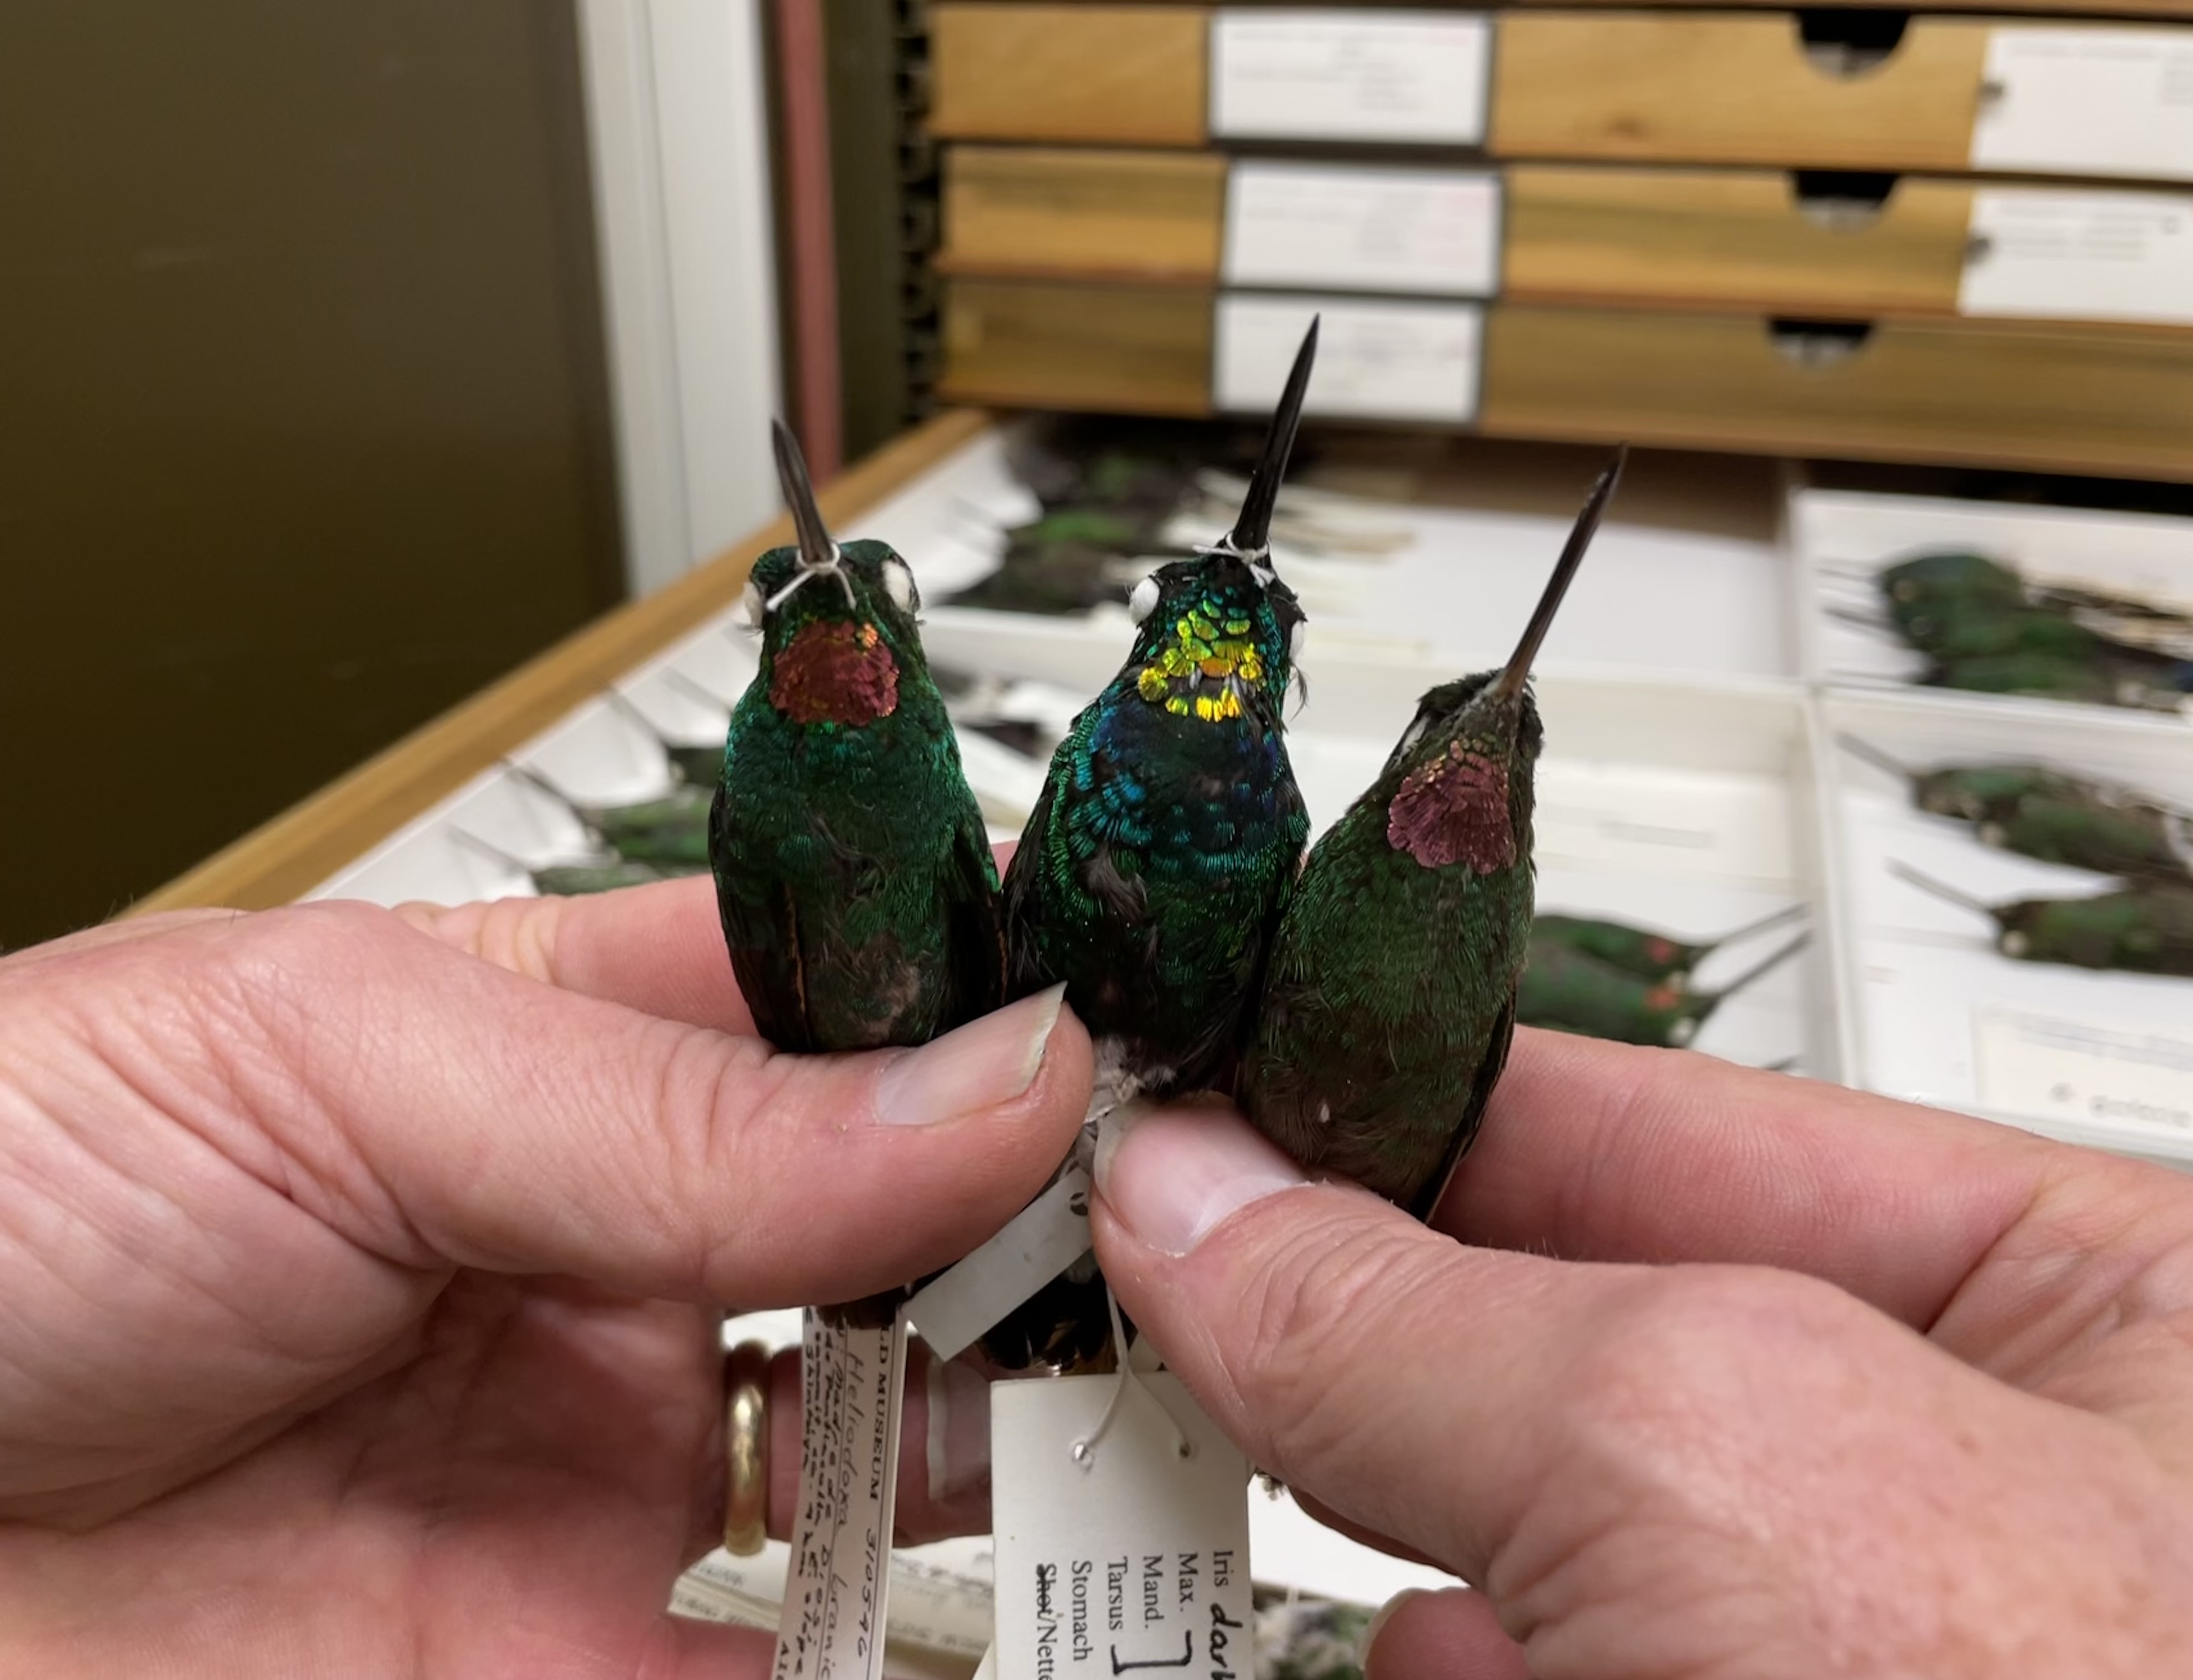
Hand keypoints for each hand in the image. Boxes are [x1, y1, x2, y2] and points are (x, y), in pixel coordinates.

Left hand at [0, 881, 1089, 1677]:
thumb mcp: (326, 1065)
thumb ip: (679, 1102)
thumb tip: (998, 1073)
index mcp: (556, 1060)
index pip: (856, 1011)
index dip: (1009, 1014)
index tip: (1153, 1048)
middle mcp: (607, 1270)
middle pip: (919, 1247)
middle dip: (1059, 1248)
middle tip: (1187, 1265)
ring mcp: (597, 1489)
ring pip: (900, 1474)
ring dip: (1036, 1459)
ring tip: (1146, 1445)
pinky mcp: (560, 1676)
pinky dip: (920, 1668)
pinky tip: (1031, 1623)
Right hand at [1092, 1030, 2192, 1679]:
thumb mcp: (1722, 1466)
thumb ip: (1439, 1312)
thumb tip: (1199, 1200)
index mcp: (2105, 1321)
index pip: (1661, 1131)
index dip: (1400, 1110)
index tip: (1194, 1121)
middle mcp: (2008, 1507)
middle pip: (1585, 1355)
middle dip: (1351, 1336)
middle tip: (1135, 1301)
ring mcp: (1880, 1675)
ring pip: (1554, 1562)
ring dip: (1360, 1525)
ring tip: (1180, 1471)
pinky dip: (1433, 1677)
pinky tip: (1379, 1668)